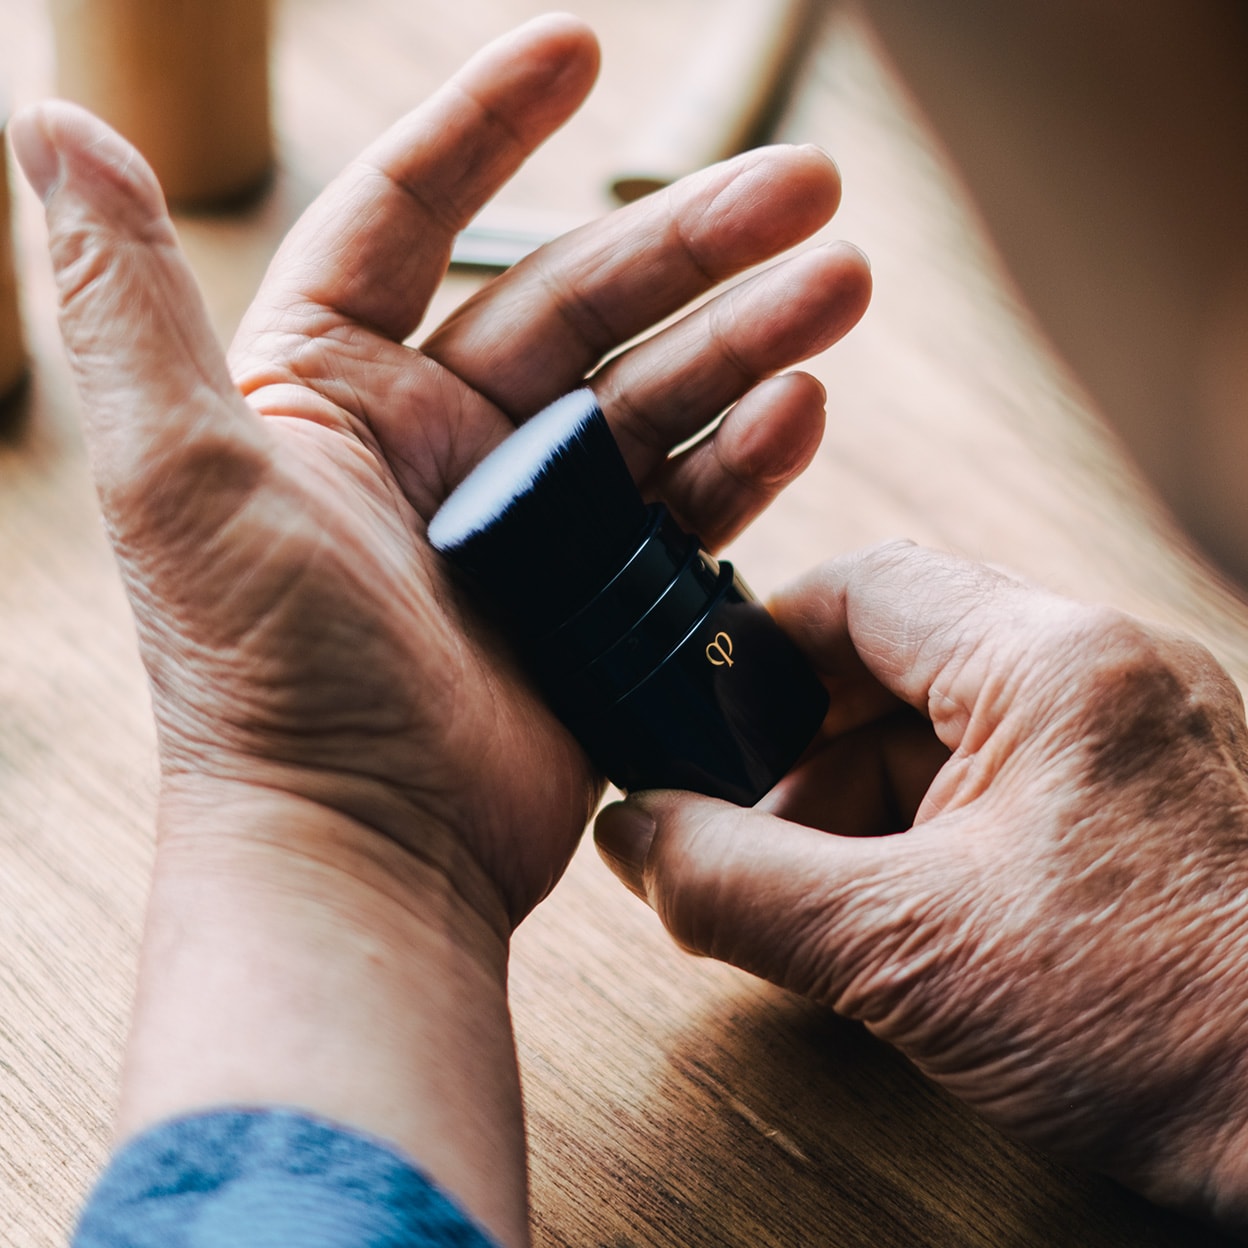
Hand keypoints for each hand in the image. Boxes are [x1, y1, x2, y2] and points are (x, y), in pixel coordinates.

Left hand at [11, 16, 869, 934]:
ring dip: (748, 338)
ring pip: (655, 396)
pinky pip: (686, 504)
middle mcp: (435, 443)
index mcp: (335, 392)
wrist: (365, 851)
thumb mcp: (178, 477)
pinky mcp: (596, 599)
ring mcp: (528, 524)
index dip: (492, 126)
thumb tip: (52, 124)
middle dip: (694, 241)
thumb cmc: (260, 678)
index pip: (417, 217)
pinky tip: (805, 411)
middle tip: (811, 193)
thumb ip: (125, 302)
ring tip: (837, 285)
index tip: (583, 50)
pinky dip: (747, 457)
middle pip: (581, 301)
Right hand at [596, 541, 1247, 1232]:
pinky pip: (1005, 777)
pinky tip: (903, 912)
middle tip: (747, 832)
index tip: (698, 710)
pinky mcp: (1148, 798)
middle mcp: (1106, 670)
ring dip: (865, 801)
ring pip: (949, 724)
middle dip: (806, 747)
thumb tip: (631, 836)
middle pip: (900, 657)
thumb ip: (737, 886)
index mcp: (1053, 662)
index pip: (865, 588)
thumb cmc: (1166, 1031)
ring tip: (825, 900)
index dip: (762, 644)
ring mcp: (1137, 733)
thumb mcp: (905, 953)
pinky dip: (931, 831)